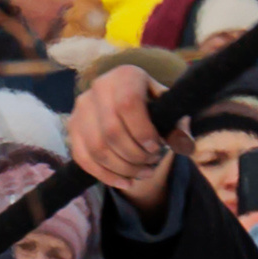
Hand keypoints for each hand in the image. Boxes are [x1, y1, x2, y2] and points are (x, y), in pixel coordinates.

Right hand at [70, 64, 178, 213]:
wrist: (131, 104)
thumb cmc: (154, 107)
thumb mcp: (170, 112)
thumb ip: (179, 127)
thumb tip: (185, 146)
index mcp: (125, 76)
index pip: (128, 104)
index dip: (143, 131)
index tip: (157, 147)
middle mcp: (98, 87)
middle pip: (111, 132)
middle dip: (135, 155)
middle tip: (152, 162)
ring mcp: (81, 108)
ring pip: (97, 149)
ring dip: (123, 168)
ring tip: (143, 172)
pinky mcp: (72, 128)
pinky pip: (83, 158)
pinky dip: (106, 176)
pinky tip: (126, 182)